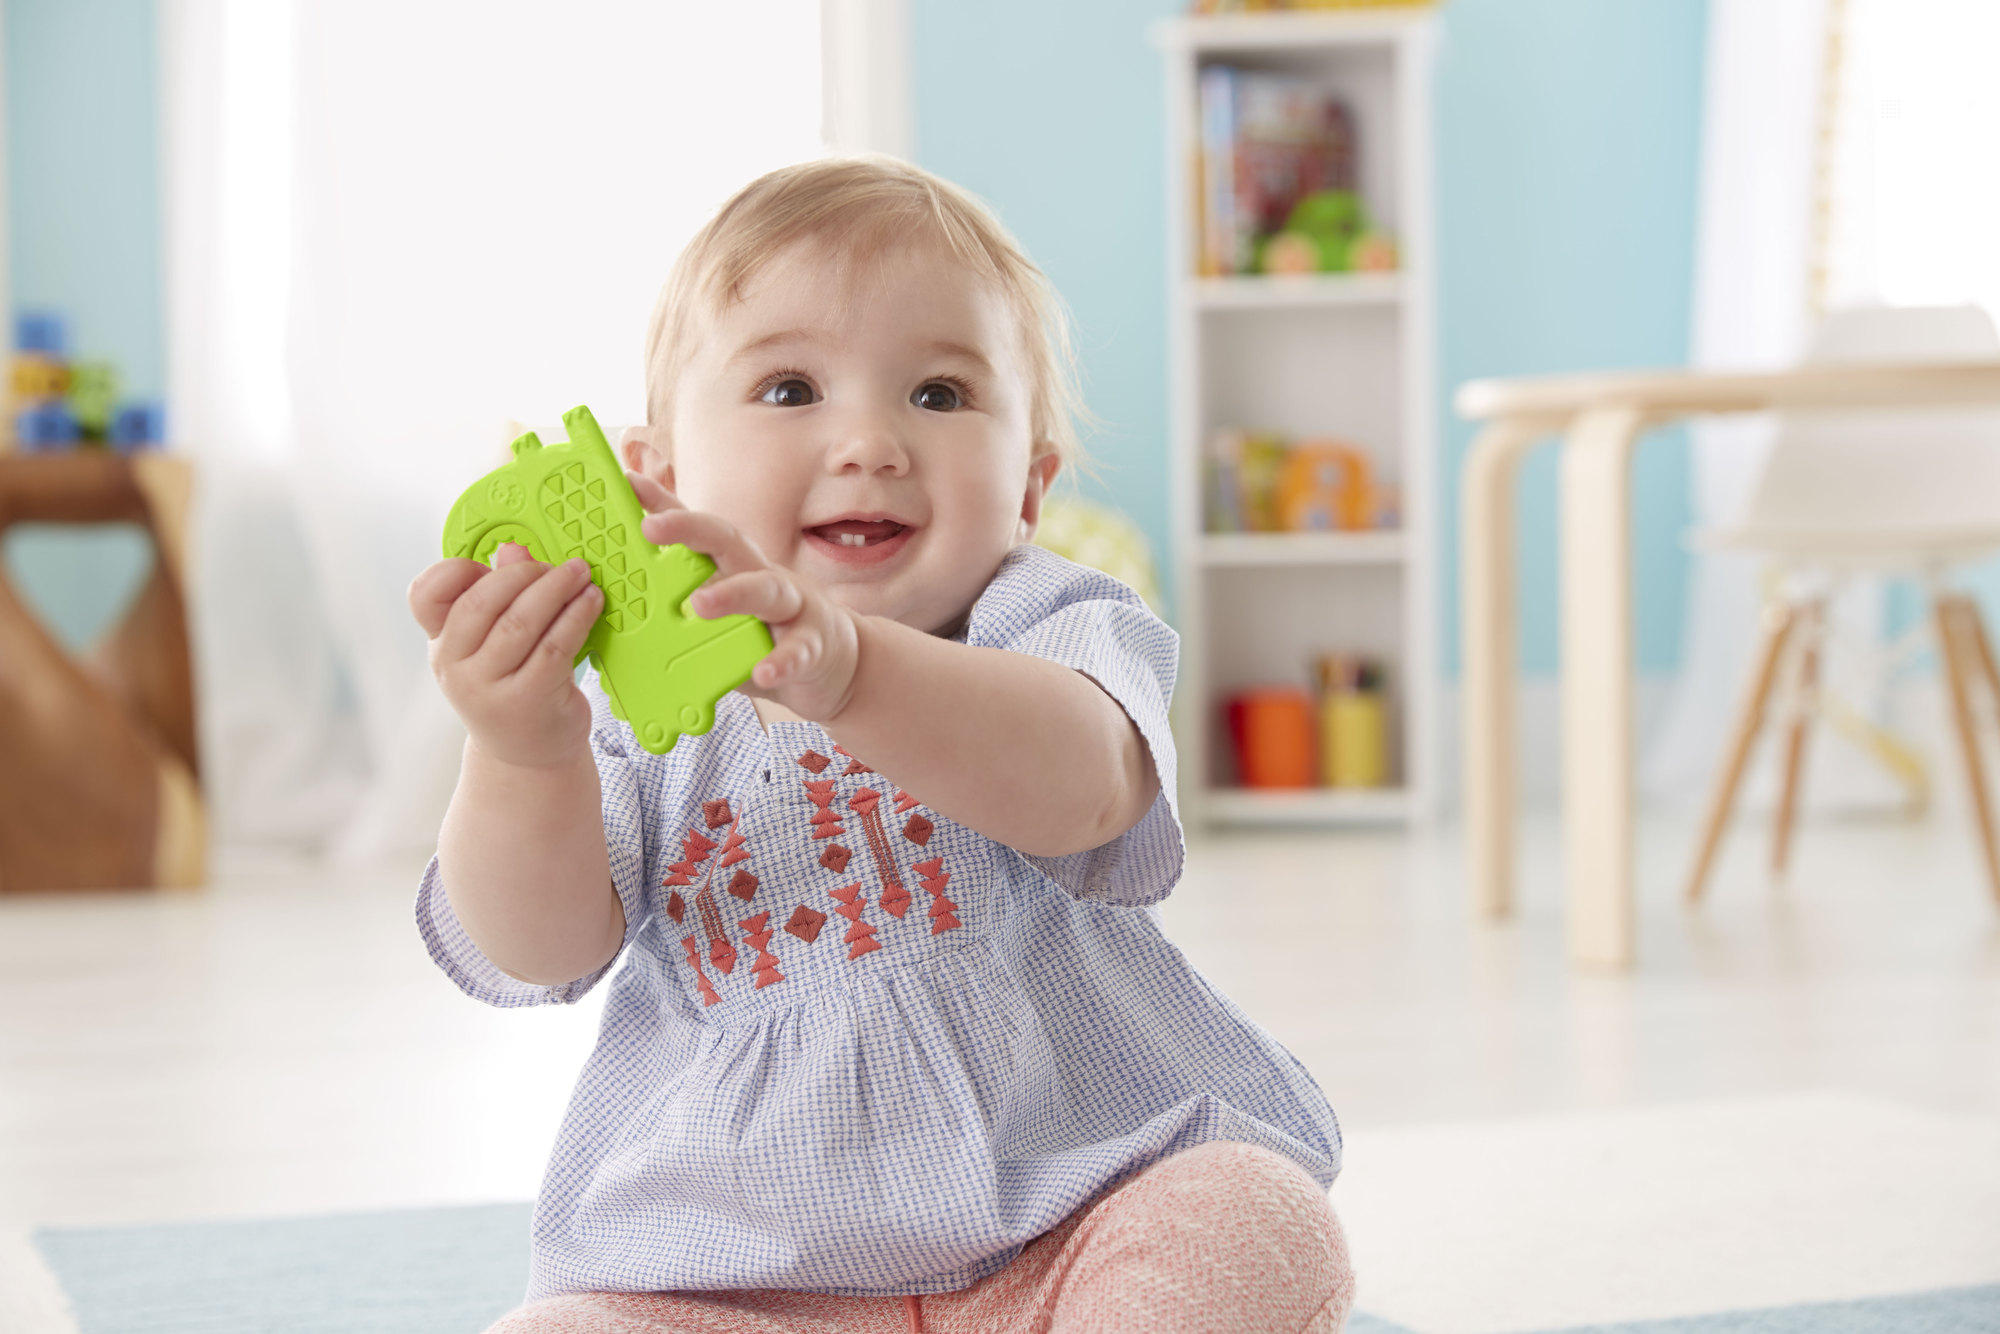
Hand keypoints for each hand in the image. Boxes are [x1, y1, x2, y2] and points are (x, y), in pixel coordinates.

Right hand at [408, 543, 603, 768]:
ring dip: (557, 590)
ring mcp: (486, 687)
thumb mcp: (497, 642)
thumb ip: (501, 596)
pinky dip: (576, 618)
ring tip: (582, 576)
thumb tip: (513, 550)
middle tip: (561, 565)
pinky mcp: (527, 701)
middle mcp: (453, 666)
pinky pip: (554, 648)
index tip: (496, 561)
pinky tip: (591, 603)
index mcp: (440, 642)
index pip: (424, 596)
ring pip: (521, 622)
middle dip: (525, 574)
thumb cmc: (513, 684)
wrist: (527, 753)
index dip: (456, 570)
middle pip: (481, 602)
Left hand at [625, 470, 861, 722]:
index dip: (663, 504)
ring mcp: (792, 606)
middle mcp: (760, 574)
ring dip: (733, 593)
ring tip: (700, 604)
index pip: (696, 528)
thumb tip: (626, 598)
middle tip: (651, 527)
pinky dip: (782, 659)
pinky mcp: (813, 643)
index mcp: (732, 567)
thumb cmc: (766, 630)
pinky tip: (765, 672)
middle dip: (689, 528)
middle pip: (728, 540)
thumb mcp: (724, 608)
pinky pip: (798, 649)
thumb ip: (685, 601)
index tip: (628, 483)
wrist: (830, 664)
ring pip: (765, 589)